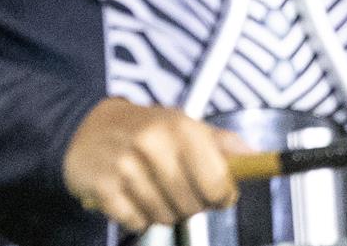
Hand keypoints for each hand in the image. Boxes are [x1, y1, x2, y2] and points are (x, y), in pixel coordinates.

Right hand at [62, 99, 249, 230]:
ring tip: (155, 190)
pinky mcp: (103, 187)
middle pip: (191, 204)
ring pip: (164, 217)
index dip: (222, 195)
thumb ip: (221, 143)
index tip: (221, 196)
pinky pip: (136, 222)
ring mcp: (126, 165)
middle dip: (191, 205)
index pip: (216, 180)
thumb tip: (256, 157)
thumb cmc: (147, 129)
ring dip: (164, 212)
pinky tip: (133, 197)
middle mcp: (154, 143)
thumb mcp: (184, 125)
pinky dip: (138, 217)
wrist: (90, 127)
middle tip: (181, 191)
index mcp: (181, 127)